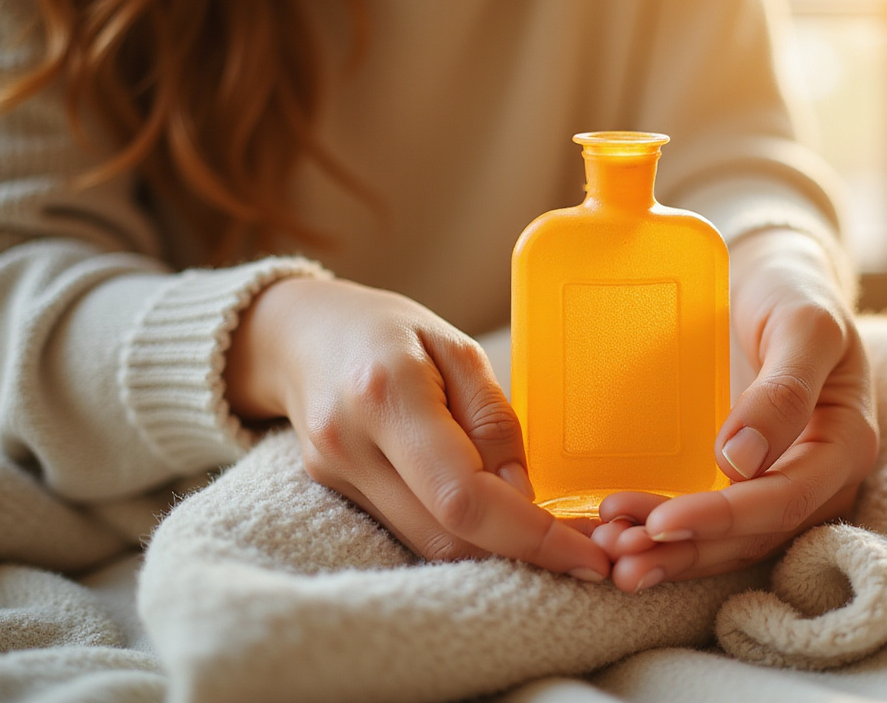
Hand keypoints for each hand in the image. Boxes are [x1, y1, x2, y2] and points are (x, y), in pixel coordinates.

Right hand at [225, 277, 609, 580]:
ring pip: (428, 545)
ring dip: (494, 549)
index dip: (531, 536)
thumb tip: (524, 495)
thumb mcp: (455, 347)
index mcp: (387, 393)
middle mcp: (351, 444)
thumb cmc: (386, 330)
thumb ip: (492, 420)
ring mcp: (335, 475)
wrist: (297, 333)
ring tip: (547, 532)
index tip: (588, 556)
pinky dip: (459, 533)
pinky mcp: (334, 493)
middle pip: (446, 535)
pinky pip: (409, 531)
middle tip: (585, 548)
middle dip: (522, 551)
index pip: (463, 495)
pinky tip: (493, 517)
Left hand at [595, 228, 877, 592]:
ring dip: (673, 557)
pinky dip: (668, 538)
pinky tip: (622, 541)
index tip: (663, 522)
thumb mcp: (803, 324)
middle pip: (755, 535)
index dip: (725, 518)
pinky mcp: (742, 484)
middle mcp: (818, 479)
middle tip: (619, 553)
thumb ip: (784, 389)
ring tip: (613, 559)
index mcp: (845, 444)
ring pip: (731, 542)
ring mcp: (780, 486)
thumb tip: (742, 460)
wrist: (770, 283)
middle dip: (688, 550)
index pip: (786, 499)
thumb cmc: (791, 296)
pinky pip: (711, 524)